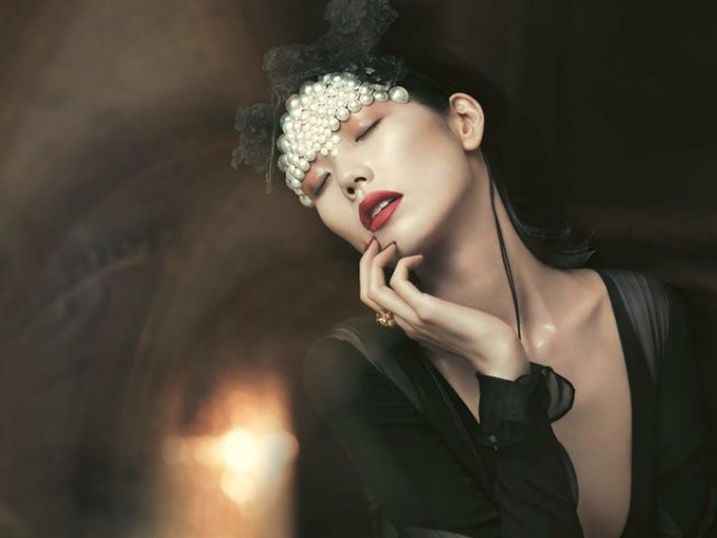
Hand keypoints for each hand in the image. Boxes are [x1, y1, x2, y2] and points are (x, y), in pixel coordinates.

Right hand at [360, 238, 529, 379]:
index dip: (370, 274)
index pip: (373, 301)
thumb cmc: (477, 334)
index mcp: (407, 325)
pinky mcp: (425, 310)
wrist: (493, 351)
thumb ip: (430, 310)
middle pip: (367, 294)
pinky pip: (398, 283)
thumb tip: (426, 290)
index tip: (380, 253)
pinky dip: (402, 264)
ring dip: (376, 262)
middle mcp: (403, 323)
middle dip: (366, 264)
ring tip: (390, 246)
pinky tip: (418, 258)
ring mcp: (412, 318)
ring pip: (374, 290)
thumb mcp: (445, 320)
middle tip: (374, 242)